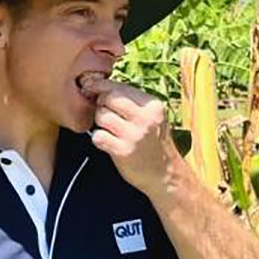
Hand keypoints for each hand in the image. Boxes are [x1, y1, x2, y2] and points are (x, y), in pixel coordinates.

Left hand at [83, 77, 177, 196]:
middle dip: (101, 104)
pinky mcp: (123, 151)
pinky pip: (98, 136)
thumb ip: (132, 101)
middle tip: (105, 113)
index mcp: (153, 106)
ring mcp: (134, 135)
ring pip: (101, 116)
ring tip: (111, 130)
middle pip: (108, 98)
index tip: (92, 88)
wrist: (165, 173)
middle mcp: (145, 118)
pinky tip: (109, 142)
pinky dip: (99, 138)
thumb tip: (101, 85)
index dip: (102, 86)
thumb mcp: (153, 117)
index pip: (120, 87)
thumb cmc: (155, 142)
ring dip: (100, 122)